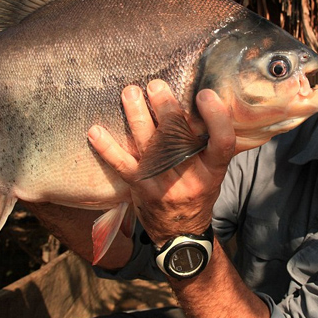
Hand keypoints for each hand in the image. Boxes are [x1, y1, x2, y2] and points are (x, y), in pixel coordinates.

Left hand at [88, 80, 235, 244]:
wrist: (180, 233)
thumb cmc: (198, 192)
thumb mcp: (213, 171)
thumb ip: (208, 143)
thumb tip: (196, 101)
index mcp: (213, 170)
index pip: (222, 142)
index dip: (216, 116)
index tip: (204, 94)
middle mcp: (190, 177)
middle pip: (178, 138)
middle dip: (166, 108)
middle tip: (156, 85)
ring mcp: (162, 182)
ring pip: (149, 144)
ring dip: (137, 115)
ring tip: (130, 92)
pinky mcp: (139, 187)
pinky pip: (121, 165)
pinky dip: (106, 148)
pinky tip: (95, 131)